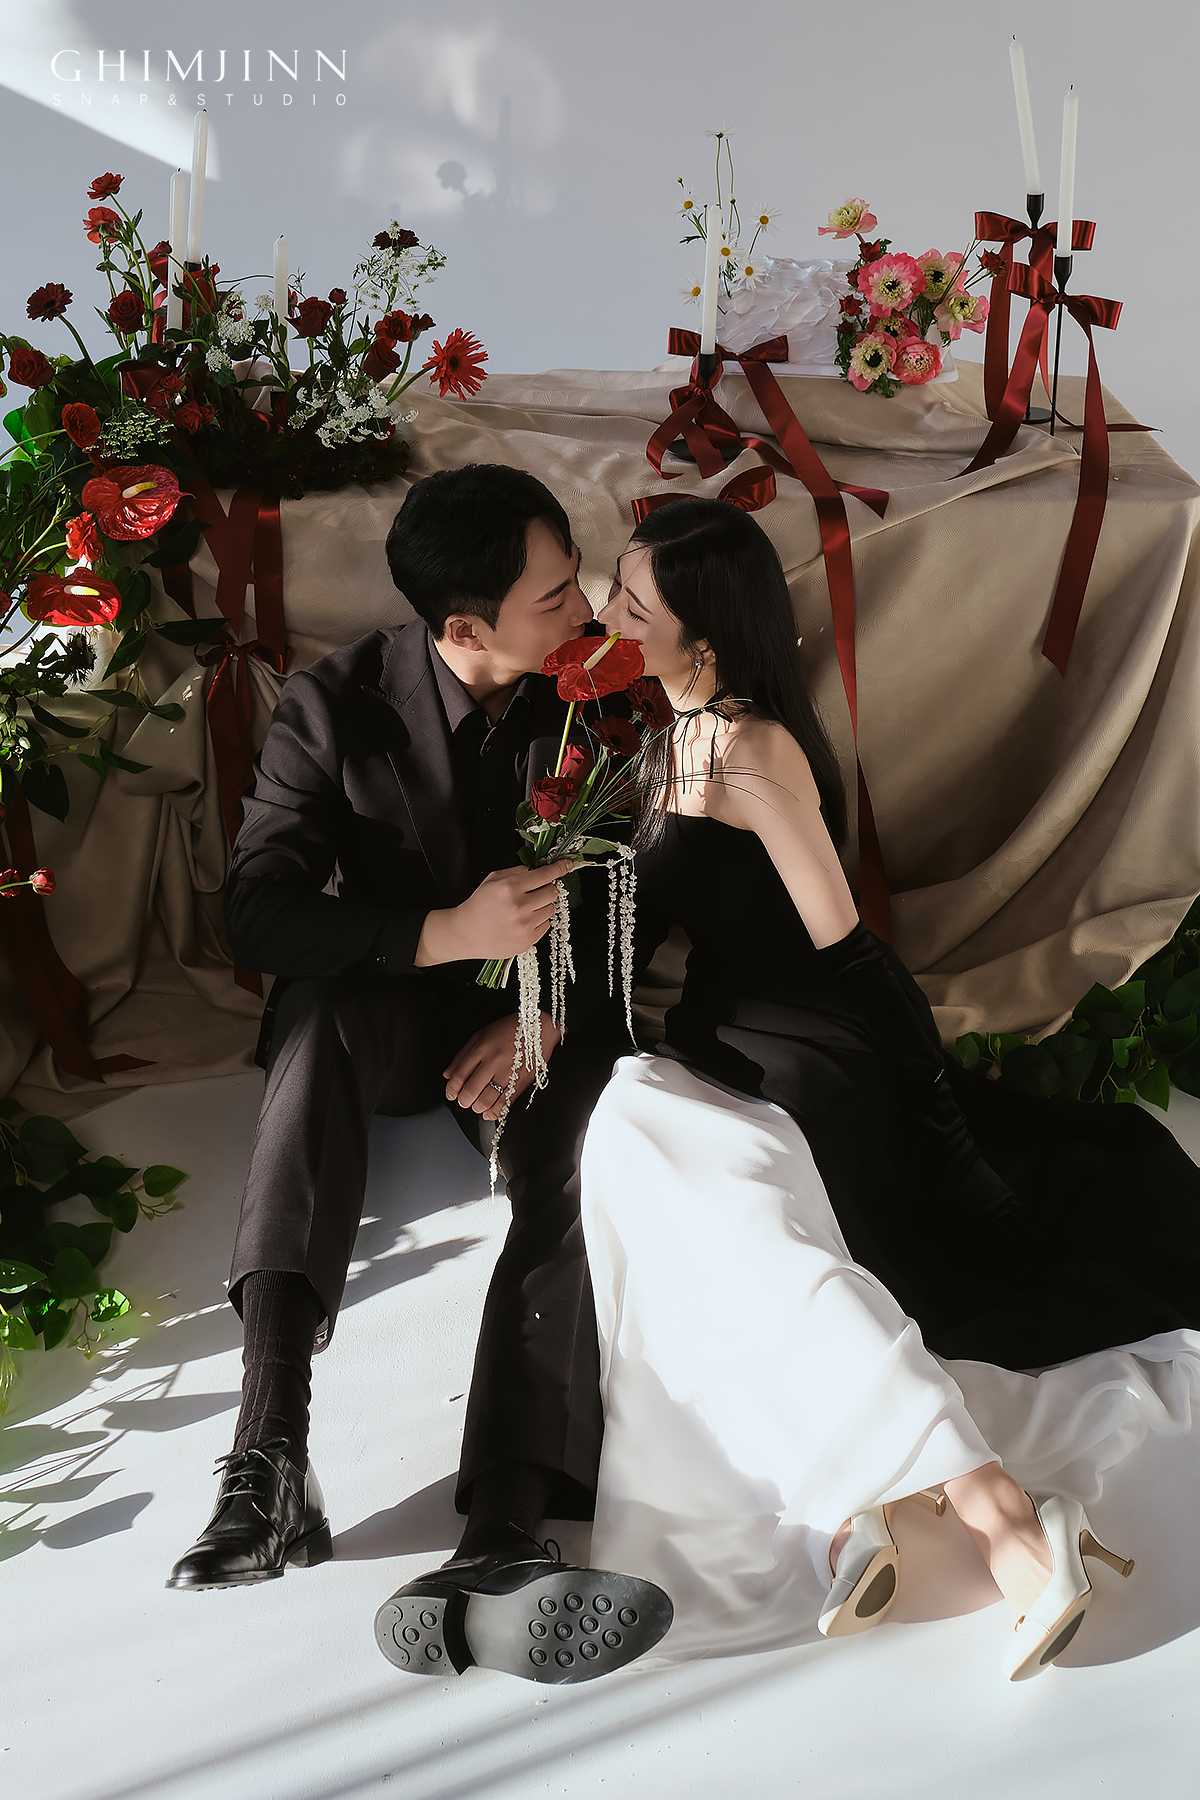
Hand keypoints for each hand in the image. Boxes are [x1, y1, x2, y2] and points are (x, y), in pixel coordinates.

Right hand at [415, 860, 575, 966]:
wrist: (466, 933)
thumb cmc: (479, 905)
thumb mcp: (493, 879)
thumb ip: (517, 871)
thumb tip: (537, 869)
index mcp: (510, 888)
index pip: (545, 875)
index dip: (559, 868)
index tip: (567, 864)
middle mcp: (520, 907)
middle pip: (552, 892)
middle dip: (546, 889)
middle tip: (533, 892)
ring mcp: (525, 926)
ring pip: (550, 909)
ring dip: (541, 906)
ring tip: (523, 909)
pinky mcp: (527, 940)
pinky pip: (546, 925)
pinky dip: (537, 921)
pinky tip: (521, 921)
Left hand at [444, 1012, 562, 1120]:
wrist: (539, 1027)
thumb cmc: (509, 1029)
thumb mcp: (481, 1034)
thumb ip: (462, 1055)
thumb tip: (448, 1075)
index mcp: (481, 1048)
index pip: (459, 1076)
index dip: (451, 1090)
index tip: (451, 1094)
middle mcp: (493, 1061)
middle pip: (470, 1091)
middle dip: (463, 1100)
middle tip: (463, 1100)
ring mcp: (508, 1073)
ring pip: (485, 1100)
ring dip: (477, 1107)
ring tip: (476, 1105)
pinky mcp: (521, 1082)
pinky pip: (504, 1103)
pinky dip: (494, 1112)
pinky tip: (489, 1112)